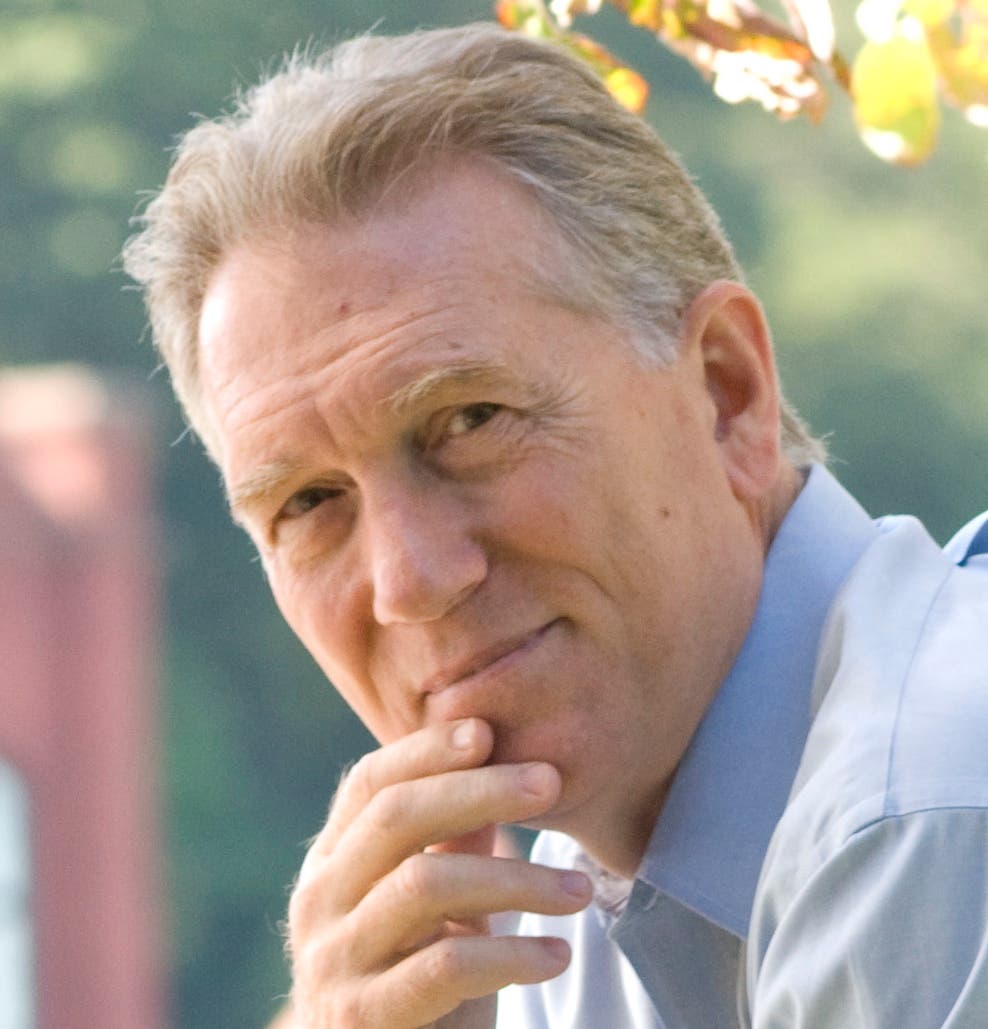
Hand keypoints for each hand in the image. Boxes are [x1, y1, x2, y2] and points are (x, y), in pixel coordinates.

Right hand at [286, 718, 591, 1027]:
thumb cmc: (415, 982)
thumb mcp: (436, 906)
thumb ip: (450, 842)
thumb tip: (490, 757)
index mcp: (331, 860)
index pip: (369, 782)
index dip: (425, 749)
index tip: (487, 731)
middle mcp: (319, 901)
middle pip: (396, 818)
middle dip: (479, 790)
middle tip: (549, 781)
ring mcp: (333, 959)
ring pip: (424, 884)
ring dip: (515, 878)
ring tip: (579, 890)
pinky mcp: (363, 1017)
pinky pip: (443, 967)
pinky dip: (509, 956)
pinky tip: (557, 955)